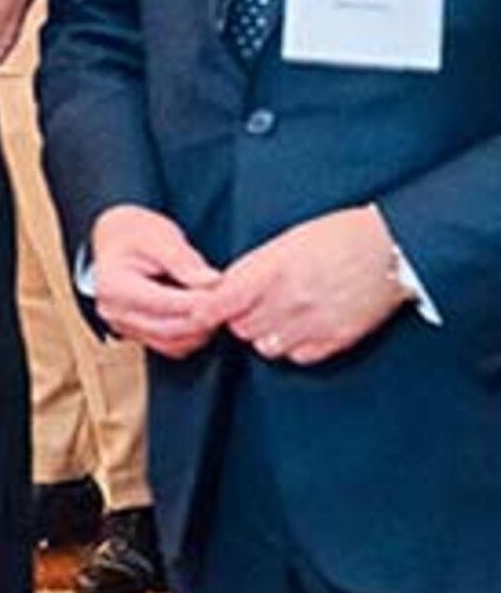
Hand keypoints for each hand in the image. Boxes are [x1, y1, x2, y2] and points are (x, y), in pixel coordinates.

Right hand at [88, 205, 223, 357]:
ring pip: (173, 343)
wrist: (118, 242)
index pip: (163, 302)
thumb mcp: (160, 237)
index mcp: (113, 285)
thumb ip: (184, 261)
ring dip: (200, 330)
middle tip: (229, 301)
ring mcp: (123, 326)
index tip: (225, 291)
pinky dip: (192, 335)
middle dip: (203, 317)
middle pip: (169, 328)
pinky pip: (171, 346)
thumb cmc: (136, 235)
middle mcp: (113, 311)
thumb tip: (213, 282)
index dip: (199, 300)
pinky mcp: (138, 334)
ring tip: (216, 306)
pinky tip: (202, 314)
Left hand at [208, 205, 409, 365]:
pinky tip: (302, 329)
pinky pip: (299, 357)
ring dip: (265, 335)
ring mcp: (315, 322)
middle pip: (240, 327)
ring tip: (278, 317)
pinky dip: (294, 347)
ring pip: (266, 346)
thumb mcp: (288, 240)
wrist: (393, 248)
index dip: (207, 310)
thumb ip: (256, 268)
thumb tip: (228, 288)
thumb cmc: (340, 236)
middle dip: (239, 319)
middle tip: (250, 307)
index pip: (222, 302)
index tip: (200, 312)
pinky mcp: (338, 339)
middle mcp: (290, 299)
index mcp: (274, 269)